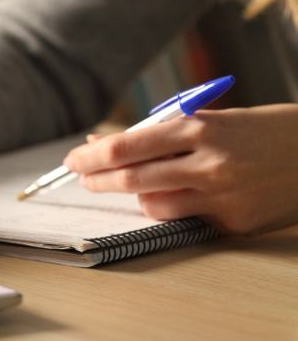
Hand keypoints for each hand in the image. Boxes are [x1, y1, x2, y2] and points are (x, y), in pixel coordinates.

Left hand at [63, 104, 297, 234]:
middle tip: (81, 176)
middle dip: (97, 179)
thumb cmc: (266, 130)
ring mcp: (223, 197)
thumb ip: (164, 131)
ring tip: (130, 184)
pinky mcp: (235, 223)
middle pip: (132, 179)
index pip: (128, 147)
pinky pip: (185, 220)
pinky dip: (171, 207)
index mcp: (202, 129)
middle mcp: (210, 164)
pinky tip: (172, 196)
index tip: (74, 158)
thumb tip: (107, 141)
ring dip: (134, 196)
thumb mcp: (217, 117)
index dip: (92, 156)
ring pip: (153, 205)